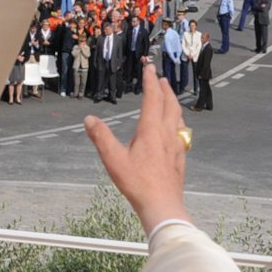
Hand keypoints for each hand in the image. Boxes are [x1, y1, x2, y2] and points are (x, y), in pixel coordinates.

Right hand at [82, 66, 190, 232]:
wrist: (162, 204)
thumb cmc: (137, 183)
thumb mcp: (113, 159)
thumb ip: (101, 137)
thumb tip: (89, 119)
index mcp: (151, 129)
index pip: (153, 97)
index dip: (150, 80)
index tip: (149, 67)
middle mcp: (167, 133)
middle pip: (170, 103)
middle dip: (164, 88)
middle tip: (160, 78)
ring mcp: (176, 145)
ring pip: (178, 116)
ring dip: (173, 102)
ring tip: (169, 97)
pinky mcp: (180, 156)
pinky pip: (182, 131)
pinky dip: (178, 120)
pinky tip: (176, 128)